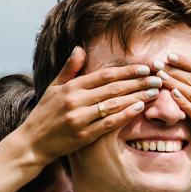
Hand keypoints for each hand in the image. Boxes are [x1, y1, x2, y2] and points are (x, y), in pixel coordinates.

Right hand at [19, 46, 162, 167]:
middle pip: (113, 88)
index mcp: (70, 87)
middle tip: (158, 78)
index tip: (145, 67)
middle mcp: (75, 101)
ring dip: (136, 97)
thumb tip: (80, 48)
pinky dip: (124, 115)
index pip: (104, 75)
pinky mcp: (82, 136)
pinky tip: (139, 108)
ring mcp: (79, 119)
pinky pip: (108, 124)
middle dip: (138, 82)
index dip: (126, 70)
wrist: (31, 143)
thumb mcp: (53, 88)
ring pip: (113, 104)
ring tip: (154, 92)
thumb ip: (69, 69)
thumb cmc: (44, 113)